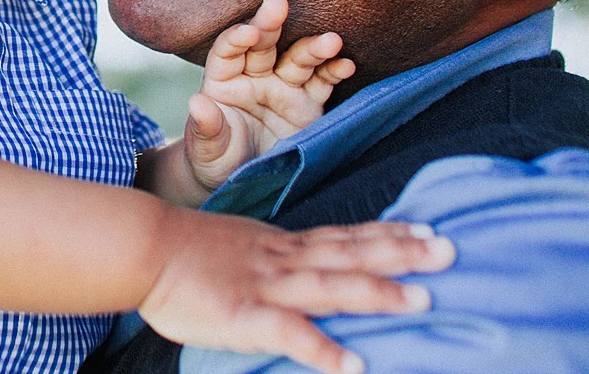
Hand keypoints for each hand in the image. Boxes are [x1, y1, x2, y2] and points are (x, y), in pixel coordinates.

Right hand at [138, 213, 454, 373]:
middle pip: (351, 253)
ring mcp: (266, 286)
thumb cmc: (181, 253)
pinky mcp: (245, 316)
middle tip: (448, 249)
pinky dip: (323, 349)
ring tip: (422, 299)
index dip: (387, 233)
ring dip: (377, 292)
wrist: (140, 247)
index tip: (426, 228)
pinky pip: (290, 334)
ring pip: (331, 285)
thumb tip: (296, 265)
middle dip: (402, 252)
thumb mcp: (235, 246)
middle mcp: (282, 260)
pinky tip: (353, 366)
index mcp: (280, 246)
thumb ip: (269, 257)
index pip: (343, 236)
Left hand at [185, 0, 353, 193]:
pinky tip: (347, 65)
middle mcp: (254, 76)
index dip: (237, 39)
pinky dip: (335, 72)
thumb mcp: (206, 148)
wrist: (242, 182)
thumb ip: (206, 127)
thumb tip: (196, 102)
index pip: (228, 51)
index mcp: (223, 80)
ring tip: (332, 41)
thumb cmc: (215, 159)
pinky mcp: (307, 104)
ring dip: (314, 48)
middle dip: (271, 23)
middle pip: (263, 44)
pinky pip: (322, 84)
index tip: (248, 32)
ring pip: (298, 60)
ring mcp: (283, 88)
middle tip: (278, 3)